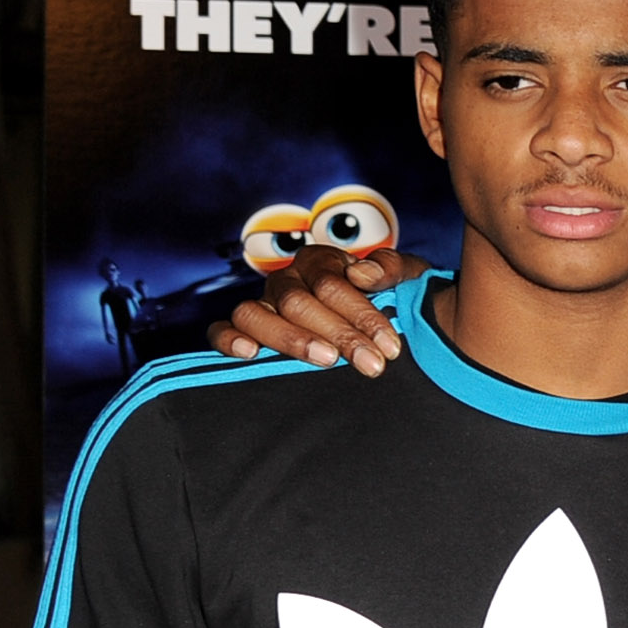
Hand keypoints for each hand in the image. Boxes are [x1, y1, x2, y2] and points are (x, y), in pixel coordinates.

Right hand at [208, 245, 426, 375]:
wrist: (390, 321)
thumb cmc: (394, 299)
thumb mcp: (405, 278)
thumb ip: (391, 268)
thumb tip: (362, 274)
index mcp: (321, 262)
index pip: (331, 284)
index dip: (361, 315)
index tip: (389, 347)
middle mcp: (288, 280)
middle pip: (298, 303)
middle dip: (339, 335)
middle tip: (372, 365)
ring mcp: (264, 304)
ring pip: (255, 313)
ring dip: (290, 339)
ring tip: (326, 360)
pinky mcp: (247, 330)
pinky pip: (221, 329)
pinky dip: (228, 339)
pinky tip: (250, 354)